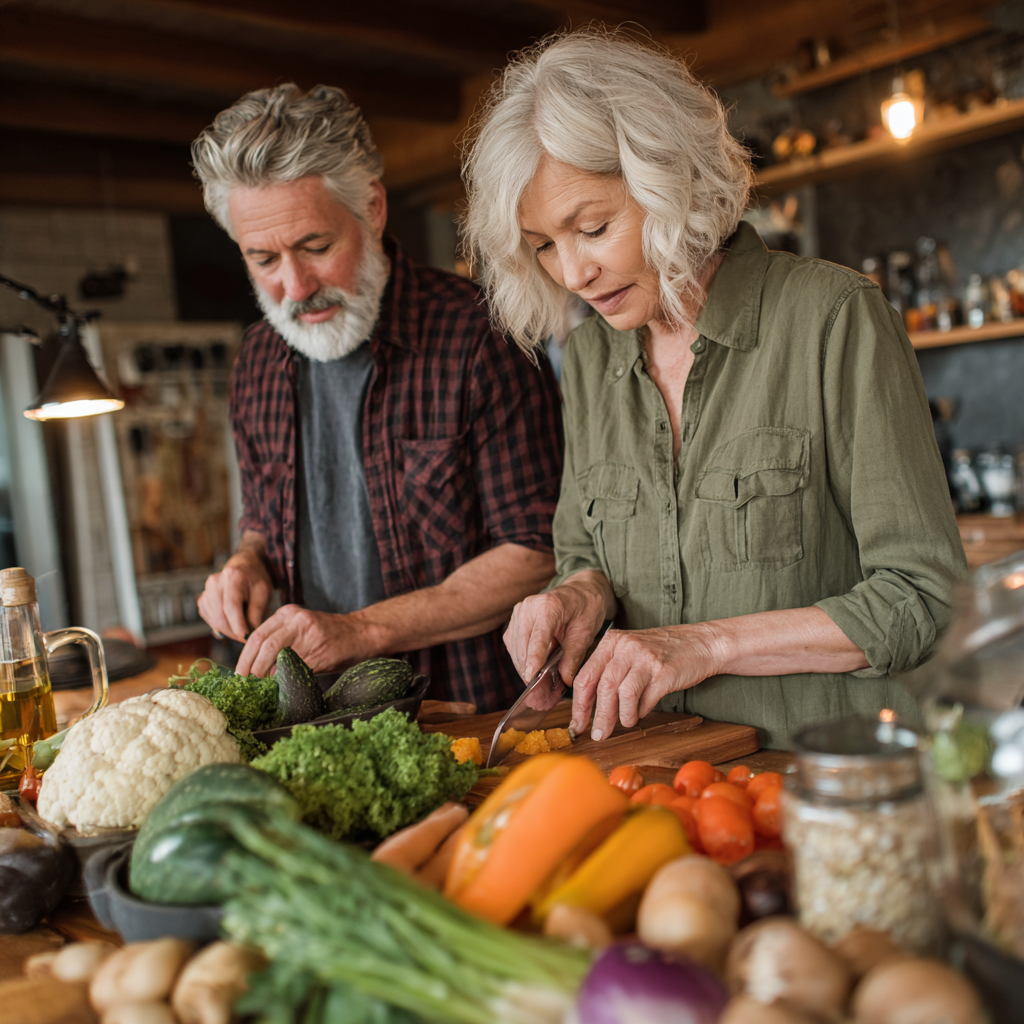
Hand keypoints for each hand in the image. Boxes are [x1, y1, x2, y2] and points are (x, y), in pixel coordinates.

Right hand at [198, 548, 272, 640]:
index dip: (237, 626)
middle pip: (219, 615)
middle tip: (246, 639)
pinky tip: (231, 623)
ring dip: (226, 630)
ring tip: (241, 630)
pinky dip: (219, 625)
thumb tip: (248, 635)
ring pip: (213, 619)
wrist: (244, 567)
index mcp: (233, 577)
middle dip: (233, 632)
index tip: (246, 638)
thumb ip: (256, 613)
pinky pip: (209, 618)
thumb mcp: (263, 593)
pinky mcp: (203, 599)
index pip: (231, 607)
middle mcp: (215, 582)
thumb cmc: (256, 580)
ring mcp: (206, 590)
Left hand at [234, 604, 373, 677]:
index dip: (245, 658)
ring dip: (266, 672)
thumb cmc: (330, 638)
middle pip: (261, 642)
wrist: (362, 634)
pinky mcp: (319, 644)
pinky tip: (284, 683)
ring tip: (262, 686)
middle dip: (251, 666)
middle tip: (247, 683)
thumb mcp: (301, 633)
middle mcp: (294, 617)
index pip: (256, 636)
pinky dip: (286, 675)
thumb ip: (280, 646)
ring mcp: (307, 630)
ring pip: (275, 653)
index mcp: (286, 614)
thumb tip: (257, 673)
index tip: (240, 675)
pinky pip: (295, 663)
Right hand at [504, 570, 615, 687]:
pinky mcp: (515, 624)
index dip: (533, 662)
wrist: (580, 592)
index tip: (531, 680)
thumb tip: (565, 681)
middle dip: (532, 677)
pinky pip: (515, 650)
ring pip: (516, 653)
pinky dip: (525, 665)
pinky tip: (537, 678)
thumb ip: (573, 656)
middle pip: (523, 649)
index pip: (537, 639)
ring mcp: (518, 614)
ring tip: (543, 695)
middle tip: (543, 701)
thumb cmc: (585, 608)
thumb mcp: (585, 632)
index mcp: (547, 606)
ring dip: (527, 674)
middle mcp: (527, 608)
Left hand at [571, 624, 719, 739]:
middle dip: (598, 716)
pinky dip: (641, 711)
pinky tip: (643, 711)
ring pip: (622, 694)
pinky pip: (645, 699)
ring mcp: (646, 658)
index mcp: (612, 641)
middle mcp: (626, 646)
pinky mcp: (664, 672)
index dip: (579, 705)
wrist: (701, 643)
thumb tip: (589, 707)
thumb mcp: (630, 651)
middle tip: (599, 734)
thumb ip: (609, 670)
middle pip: (602, 687)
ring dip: (621, 716)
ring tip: (627, 721)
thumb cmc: (663, 651)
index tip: (578, 724)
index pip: (585, 676)